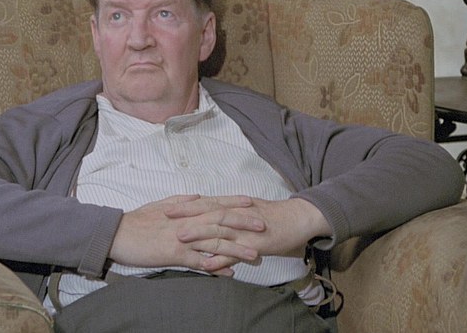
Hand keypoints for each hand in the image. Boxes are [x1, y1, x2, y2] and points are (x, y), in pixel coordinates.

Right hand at [108, 195, 265, 275]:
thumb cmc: (138, 220)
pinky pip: (200, 262)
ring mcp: (183, 238)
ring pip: (215, 242)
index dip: (234, 202)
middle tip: (264, 226)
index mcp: (186, 210)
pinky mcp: (175, 254)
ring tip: (255, 254)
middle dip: (244, 223)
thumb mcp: (161, 205)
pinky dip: (216, 267)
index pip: (215, 203)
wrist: (118, 233)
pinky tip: (230, 273)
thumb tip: (197, 196)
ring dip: (237, 248)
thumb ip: (181, 202)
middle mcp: (188, 222)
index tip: (253, 202)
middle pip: (221, 221)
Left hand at [167, 197, 331, 258]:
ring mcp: (247, 230)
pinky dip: (222, 258)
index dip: (187, 204)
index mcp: (235, 207)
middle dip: (186, 215)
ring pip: (220, 231)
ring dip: (200, 234)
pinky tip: (208, 263)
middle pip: (209, 213)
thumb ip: (232, 211)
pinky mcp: (257, 244)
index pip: (207, 203)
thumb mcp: (250, 208)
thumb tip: (215, 211)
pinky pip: (237, 252)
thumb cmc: (275, 215)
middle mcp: (238, 216)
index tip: (167, 204)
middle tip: (165, 216)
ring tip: (180, 238)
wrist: (300, 218)